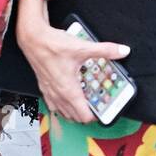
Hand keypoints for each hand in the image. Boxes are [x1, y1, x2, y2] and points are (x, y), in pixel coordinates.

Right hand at [16, 0, 129, 124]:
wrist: (33, 39)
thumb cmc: (53, 45)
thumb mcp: (83, 47)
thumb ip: (105, 50)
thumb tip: (123, 51)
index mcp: (68, 90)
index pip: (83, 115)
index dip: (95, 116)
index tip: (104, 111)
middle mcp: (58, 94)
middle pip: (74, 116)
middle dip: (86, 114)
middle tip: (97, 106)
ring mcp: (49, 91)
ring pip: (62, 112)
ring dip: (73, 111)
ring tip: (84, 104)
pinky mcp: (43, 86)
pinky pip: (53, 104)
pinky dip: (61, 105)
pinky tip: (66, 97)